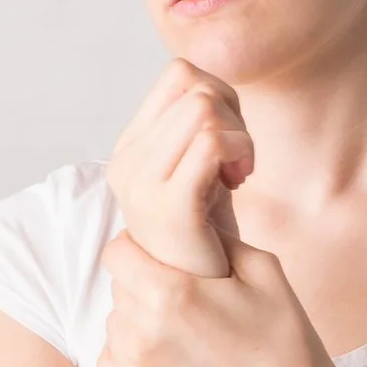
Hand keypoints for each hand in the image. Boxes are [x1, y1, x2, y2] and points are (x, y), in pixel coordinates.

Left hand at [94, 225, 349, 366]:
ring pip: (116, 327)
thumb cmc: (288, 341)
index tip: (160, 258)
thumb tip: (186, 219)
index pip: (118, 252)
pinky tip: (174, 363)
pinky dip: (135, 360)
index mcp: (172, 294)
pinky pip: (113, 365)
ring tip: (185, 336)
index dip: (139, 248)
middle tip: (186, 302)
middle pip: (119, 290)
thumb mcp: (264, 270)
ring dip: (140, 324)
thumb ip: (215, 237)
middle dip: (145, 286)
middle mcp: (144, 334)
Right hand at [106, 59, 255, 277]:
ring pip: (206, 108)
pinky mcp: (169, 205)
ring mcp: (141, 184)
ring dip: (240, 137)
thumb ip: (195, 124)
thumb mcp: (196, 166)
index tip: (224, 141)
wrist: (208, 292)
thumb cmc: (208, 229)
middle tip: (236, 162)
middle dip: (235, 117)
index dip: (219, 96)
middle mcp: (126, 161)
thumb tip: (208, 85)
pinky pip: (212, 141)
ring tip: (236, 173)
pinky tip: (239, 181)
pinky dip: (240, 152)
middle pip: (198, 88)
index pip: (180, 74)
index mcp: (130, 147)